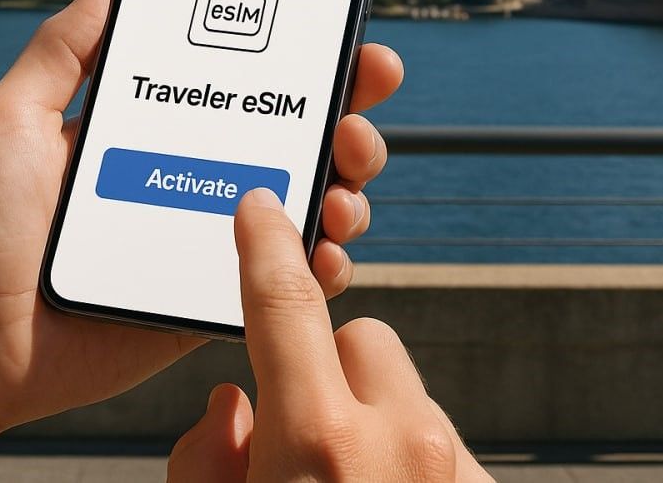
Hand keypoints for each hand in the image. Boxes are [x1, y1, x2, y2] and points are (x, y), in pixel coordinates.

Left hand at [0, 0, 402, 441]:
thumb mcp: (11, 119)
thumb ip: (62, 52)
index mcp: (152, 130)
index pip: (240, 83)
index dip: (298, 57)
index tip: (341, 32)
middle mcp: (191, 178)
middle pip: (292, 137)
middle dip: (345, 112)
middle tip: (360, 102)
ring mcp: (206, 241)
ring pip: (306, 205)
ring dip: (346, 183)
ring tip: (342, 182)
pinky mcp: (209, 303)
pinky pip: (284, 283)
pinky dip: (322, 263)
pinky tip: (327, 248)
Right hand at [167, 189, 491, 481]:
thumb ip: (207, 454)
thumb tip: (233, 408)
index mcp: (319, 441)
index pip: (286, 301)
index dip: (267, 243)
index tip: (261, 207)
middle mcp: (404, 442)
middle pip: (362, 338)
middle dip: (325, 368)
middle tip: (298, 434)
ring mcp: (455, 468)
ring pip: (405, 391)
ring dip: (371, 418)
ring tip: (344, 480)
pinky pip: (441, 441)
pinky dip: (407, 458)